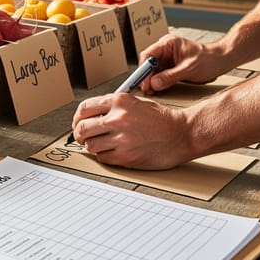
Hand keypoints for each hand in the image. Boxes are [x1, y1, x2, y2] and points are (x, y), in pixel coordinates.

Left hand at [71, 93, 192, 169]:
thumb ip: (112, 107)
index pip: (84, 108)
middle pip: (82, 129)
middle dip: (79, 134)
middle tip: (83, 137)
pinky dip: (105, 156)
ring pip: (90, 145)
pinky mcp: (126, 156)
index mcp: (119, 101)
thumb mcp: (135, 102)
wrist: (181, 133)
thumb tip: (90, 116)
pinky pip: (103, 158)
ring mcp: (121, 139)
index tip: (78, 123)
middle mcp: (118, 119)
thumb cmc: (161, 119)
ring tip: (100, 144)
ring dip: (92, 146)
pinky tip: (113, 151)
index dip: (77, 118)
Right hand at [137, 34, 226, 92]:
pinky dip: (157, 82)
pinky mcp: (170, 66)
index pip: (149, 54)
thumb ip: (170, 76)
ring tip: (151, 91)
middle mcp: (165, 49)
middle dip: (146, 76)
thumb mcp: (189, 69)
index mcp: (168, 43)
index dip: (143, 68)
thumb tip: (155, 83)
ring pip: (152, 70)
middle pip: (148, 63)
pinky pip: (159, 74)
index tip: (143, 80)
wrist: (220, 61)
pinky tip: (157, 89)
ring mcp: (167, 58)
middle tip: (146, 89)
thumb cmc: (209, 59)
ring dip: (151, 80)